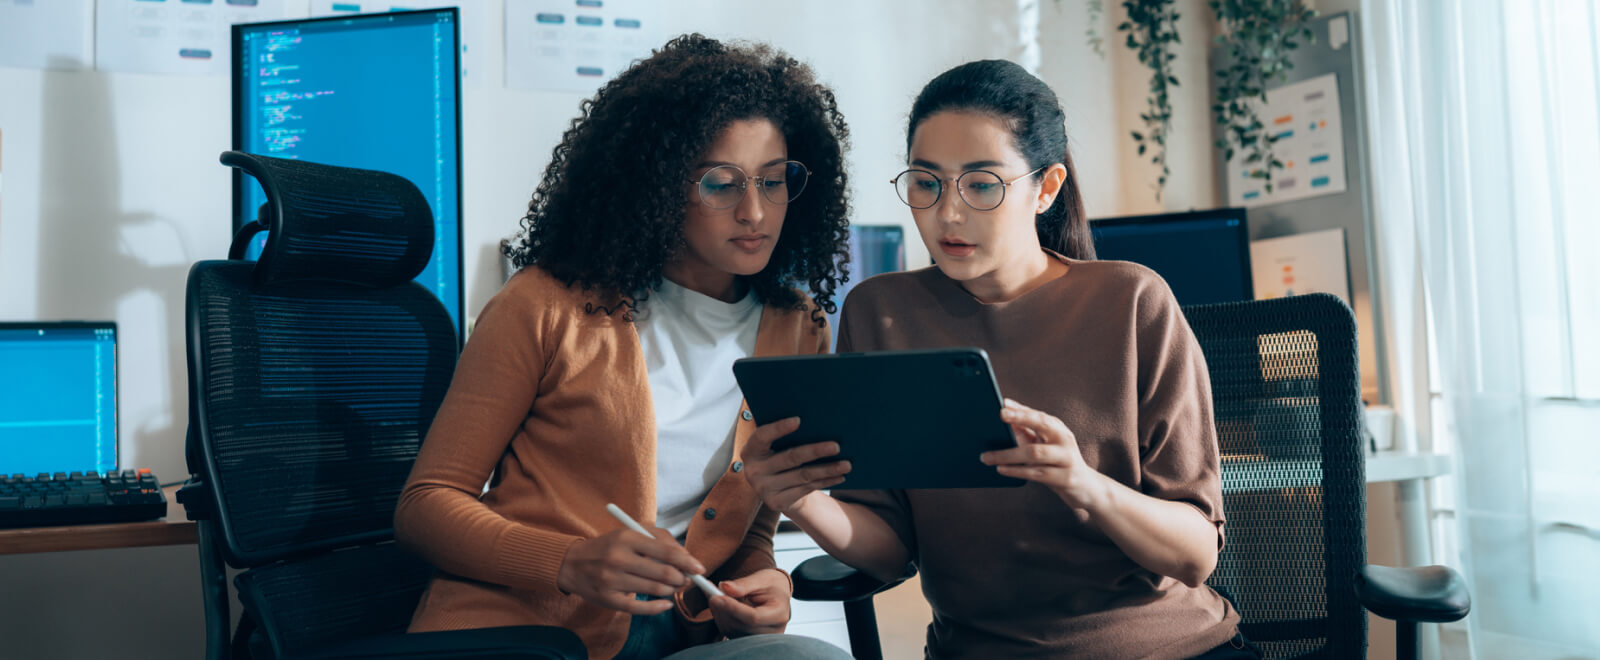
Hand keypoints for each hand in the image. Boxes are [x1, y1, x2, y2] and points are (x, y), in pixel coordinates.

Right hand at [557, 526, 705, 614]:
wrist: (572, 563)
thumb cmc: (609, 546)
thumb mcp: (630, 532)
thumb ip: (659, 539)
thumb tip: (686, 556)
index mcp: (627, 538)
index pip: (666, 552)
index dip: (688, 562)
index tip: (700, 568)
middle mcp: (619, 558)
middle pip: (664, 573)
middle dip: (682, 579)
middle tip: (687, 580)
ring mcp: (612, 581)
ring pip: (655, 590)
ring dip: (671, 591)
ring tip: (673, 587)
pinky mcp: (608, 600)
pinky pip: (640, 608)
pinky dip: (658, 608)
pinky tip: (665, 604)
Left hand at [707, 568, 791, 636]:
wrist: (777, 594)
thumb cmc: (771, 585)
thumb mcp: (761, 578)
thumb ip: (744, 584)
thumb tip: (724, 587)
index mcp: (779, 614)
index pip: (753, 617)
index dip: (733, 608)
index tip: (716, 597)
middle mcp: (772, 630)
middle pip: (741, 625)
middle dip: (723, 609)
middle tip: (710, 592)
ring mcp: (760, 638)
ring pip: (732, 629)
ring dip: (720, 613)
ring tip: (716, 595)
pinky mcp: (749, 638)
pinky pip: (729, 632)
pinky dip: (721, 617)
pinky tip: (720, 605)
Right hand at [739, 417, 851, 515]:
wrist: (775, 488)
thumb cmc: (778, 456)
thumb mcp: (774, 445)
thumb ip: (784, 435)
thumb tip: (815, 420)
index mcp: (750, 450)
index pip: (762, 436)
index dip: (778, 428)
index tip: (799, 420)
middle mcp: (753, 471)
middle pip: (790, 457)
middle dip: (815, 451)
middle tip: (836, 446)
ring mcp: (764, 489)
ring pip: (802, 476)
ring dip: (827, 469)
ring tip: (846, 464)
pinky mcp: (776, 503)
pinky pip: (806, 489)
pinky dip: (825, 482)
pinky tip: (839, 476)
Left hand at [980, 398, 1106, 509]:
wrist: (1085, 488)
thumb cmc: (1057, 463)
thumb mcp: (1044, 445)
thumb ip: (1026, 431)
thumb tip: (1004, 413)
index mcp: (1058, 429)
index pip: (1038, 415)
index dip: (1021, 409)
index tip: (1002, 405)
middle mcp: (1064, 440)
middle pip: (1042, 425)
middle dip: (1021, 417)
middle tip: (1000, 415)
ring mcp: (1067, 459)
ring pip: (1035, 453)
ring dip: (1008, 454)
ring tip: (987, 457)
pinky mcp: (1066, 478)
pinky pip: (1037, 473)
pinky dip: (1017, 471)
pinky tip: (1001, 469)